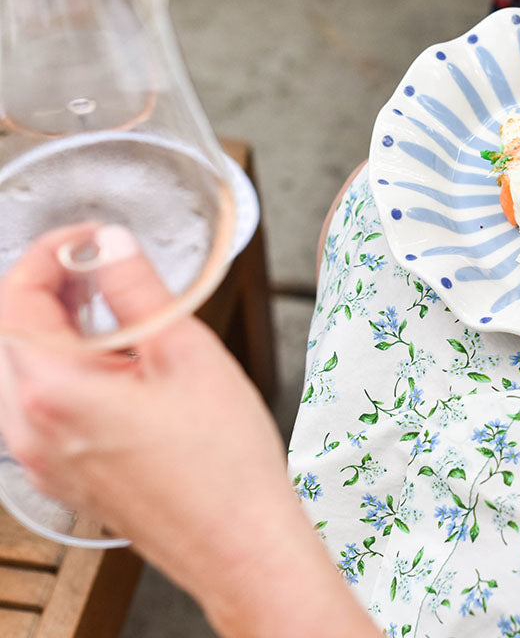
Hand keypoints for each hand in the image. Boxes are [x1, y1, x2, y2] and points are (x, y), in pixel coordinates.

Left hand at [0, 225, 376, 636]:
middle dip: (47, 290)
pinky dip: (63, 372)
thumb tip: (112, 246)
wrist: (237, 541)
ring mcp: (42, 459)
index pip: (16, 299)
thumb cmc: (222, 462)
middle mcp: (31, 429)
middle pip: (10, 335)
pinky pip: (39, 409)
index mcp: (54, 391)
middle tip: (96, 266)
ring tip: (108, 311)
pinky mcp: (64, 476)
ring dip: (54, 331)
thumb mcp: (187, 353)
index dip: (48, 255)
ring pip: (22, 373)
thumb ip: (138, 290)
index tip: (84, 238)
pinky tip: (114, 366)